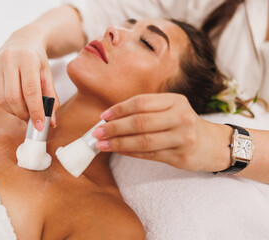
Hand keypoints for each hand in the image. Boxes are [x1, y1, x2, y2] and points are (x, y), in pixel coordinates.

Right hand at [0, 26, 59, 129]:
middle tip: (31, 119)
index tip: (40, 125)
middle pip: (13, 97)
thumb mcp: (48, 76)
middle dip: (23, 113)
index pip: (30, 91)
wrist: (23, 40)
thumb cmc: (37, 60)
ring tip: (23, 109)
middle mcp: (8, 58)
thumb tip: (52, 122)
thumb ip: (51, 99)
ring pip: (1, 99)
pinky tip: (14, 99)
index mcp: (27, 58)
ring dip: (14, 110)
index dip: (35, 111)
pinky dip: (5, 103)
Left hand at [92, 93, 231, 171]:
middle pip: (140, 122)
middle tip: (97, 132)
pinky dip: (129, 153)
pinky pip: (149, 155)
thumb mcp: (171, 109)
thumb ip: (146, 111)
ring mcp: (183, 138)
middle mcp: (181, 117)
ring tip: (102, 144)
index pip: (141, 102)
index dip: (119, 109)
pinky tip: (117, 151)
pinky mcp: (181, 157)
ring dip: (118, 143)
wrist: (213, 144)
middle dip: (114, 128)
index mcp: (175, 101)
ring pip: (143, 141)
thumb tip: (111, 119)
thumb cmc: (184, 124)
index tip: (103, 116)